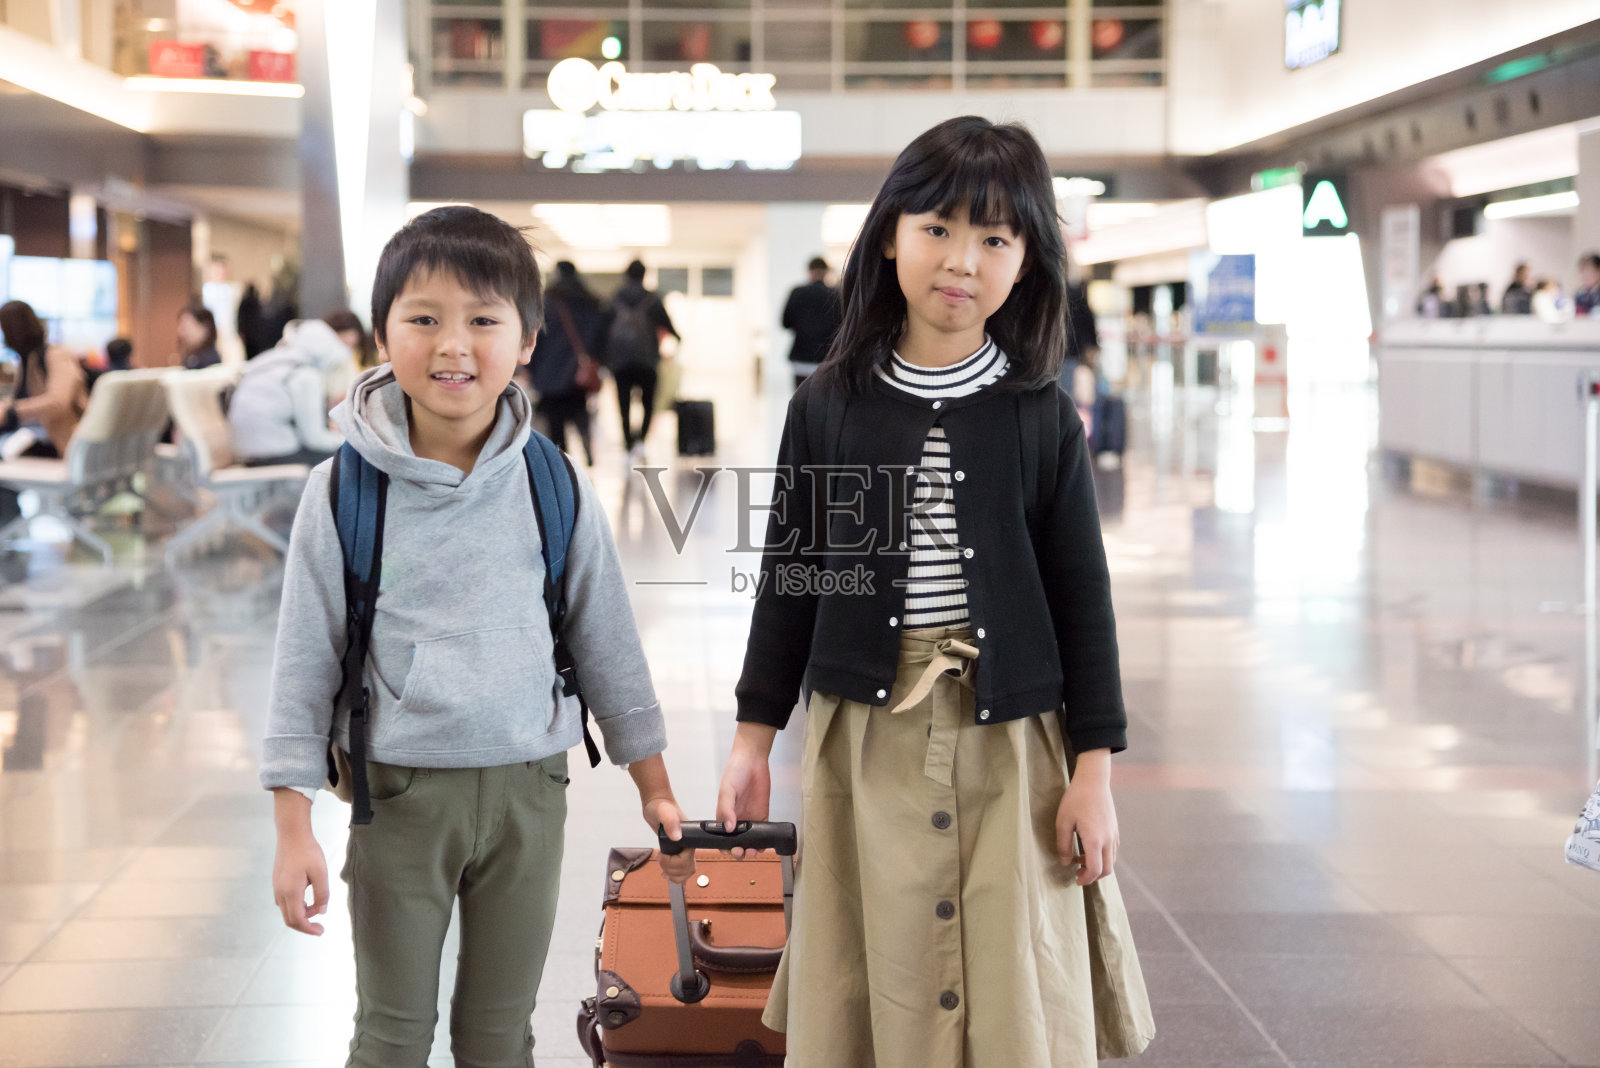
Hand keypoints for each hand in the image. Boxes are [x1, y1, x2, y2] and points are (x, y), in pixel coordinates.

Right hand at [272, 826, 328, 934]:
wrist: (292, 834)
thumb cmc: (308, 852)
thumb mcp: (321, 873)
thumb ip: (322, 894)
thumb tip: (321, 911)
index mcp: (291, 892)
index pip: (297, 920)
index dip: (309, 929)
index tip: (321, 931)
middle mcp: (280, 893)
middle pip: (289, 920)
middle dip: (305, 926)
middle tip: (320, 927)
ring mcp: (276, 888)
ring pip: (286, 911)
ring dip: (300, 916)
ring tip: (316, 908)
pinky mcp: (277, 882)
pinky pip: (284, 902)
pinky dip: (295, 907)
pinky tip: (307, 900)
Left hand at [645, 795, 696, 883]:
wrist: (656, 804)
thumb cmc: (660, 806)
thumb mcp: (664, 811)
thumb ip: (670, 821)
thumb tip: (677, 837)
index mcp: (691, 837)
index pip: (687, 860)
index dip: (673, 863)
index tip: (661, 855)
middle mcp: (690, 844)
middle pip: (688, 869)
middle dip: (672, 870)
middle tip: (660, 859)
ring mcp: (684, 849)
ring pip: (686, 872)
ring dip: (674, 875)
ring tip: (662, 867)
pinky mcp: (678, 852)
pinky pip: (682, 869)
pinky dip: (675, 876)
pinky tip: (666, 874)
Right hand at [716, 737, 771, 858]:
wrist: (753, 760)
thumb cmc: (735, 773)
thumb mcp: (726, 790)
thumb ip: (726, 809)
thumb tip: (728, 828)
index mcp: (723, 817)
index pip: (722, 839)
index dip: (725, 848)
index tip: (731, 850)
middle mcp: (736, 821)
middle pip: (736, 843)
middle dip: (739, 852)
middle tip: (743, 852)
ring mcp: (750, 819)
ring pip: (751, 842)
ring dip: (752, 849)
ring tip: (754, 851)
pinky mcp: (762, 816)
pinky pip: (763, 833)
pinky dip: (764, 842)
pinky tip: (765, 845)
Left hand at [1056, 756, 1118, 885]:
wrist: (1093, 780)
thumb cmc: (1075, 799)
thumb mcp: (1063, 822)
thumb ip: (1063, 845)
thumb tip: (1065, 863)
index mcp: (1095, 840)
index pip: (1094, 870)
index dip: (1086, 879)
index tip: (1076, 880)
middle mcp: (1108, 840)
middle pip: (1106, 869)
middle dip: (1093, 876)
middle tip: (1077, 873)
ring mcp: (1114, 834)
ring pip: (1111, 861)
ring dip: (1097, 865)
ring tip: (1080, 858)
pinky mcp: (1115, 829)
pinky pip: (1112, 850)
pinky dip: (1103, 856)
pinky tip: (1089, 848)